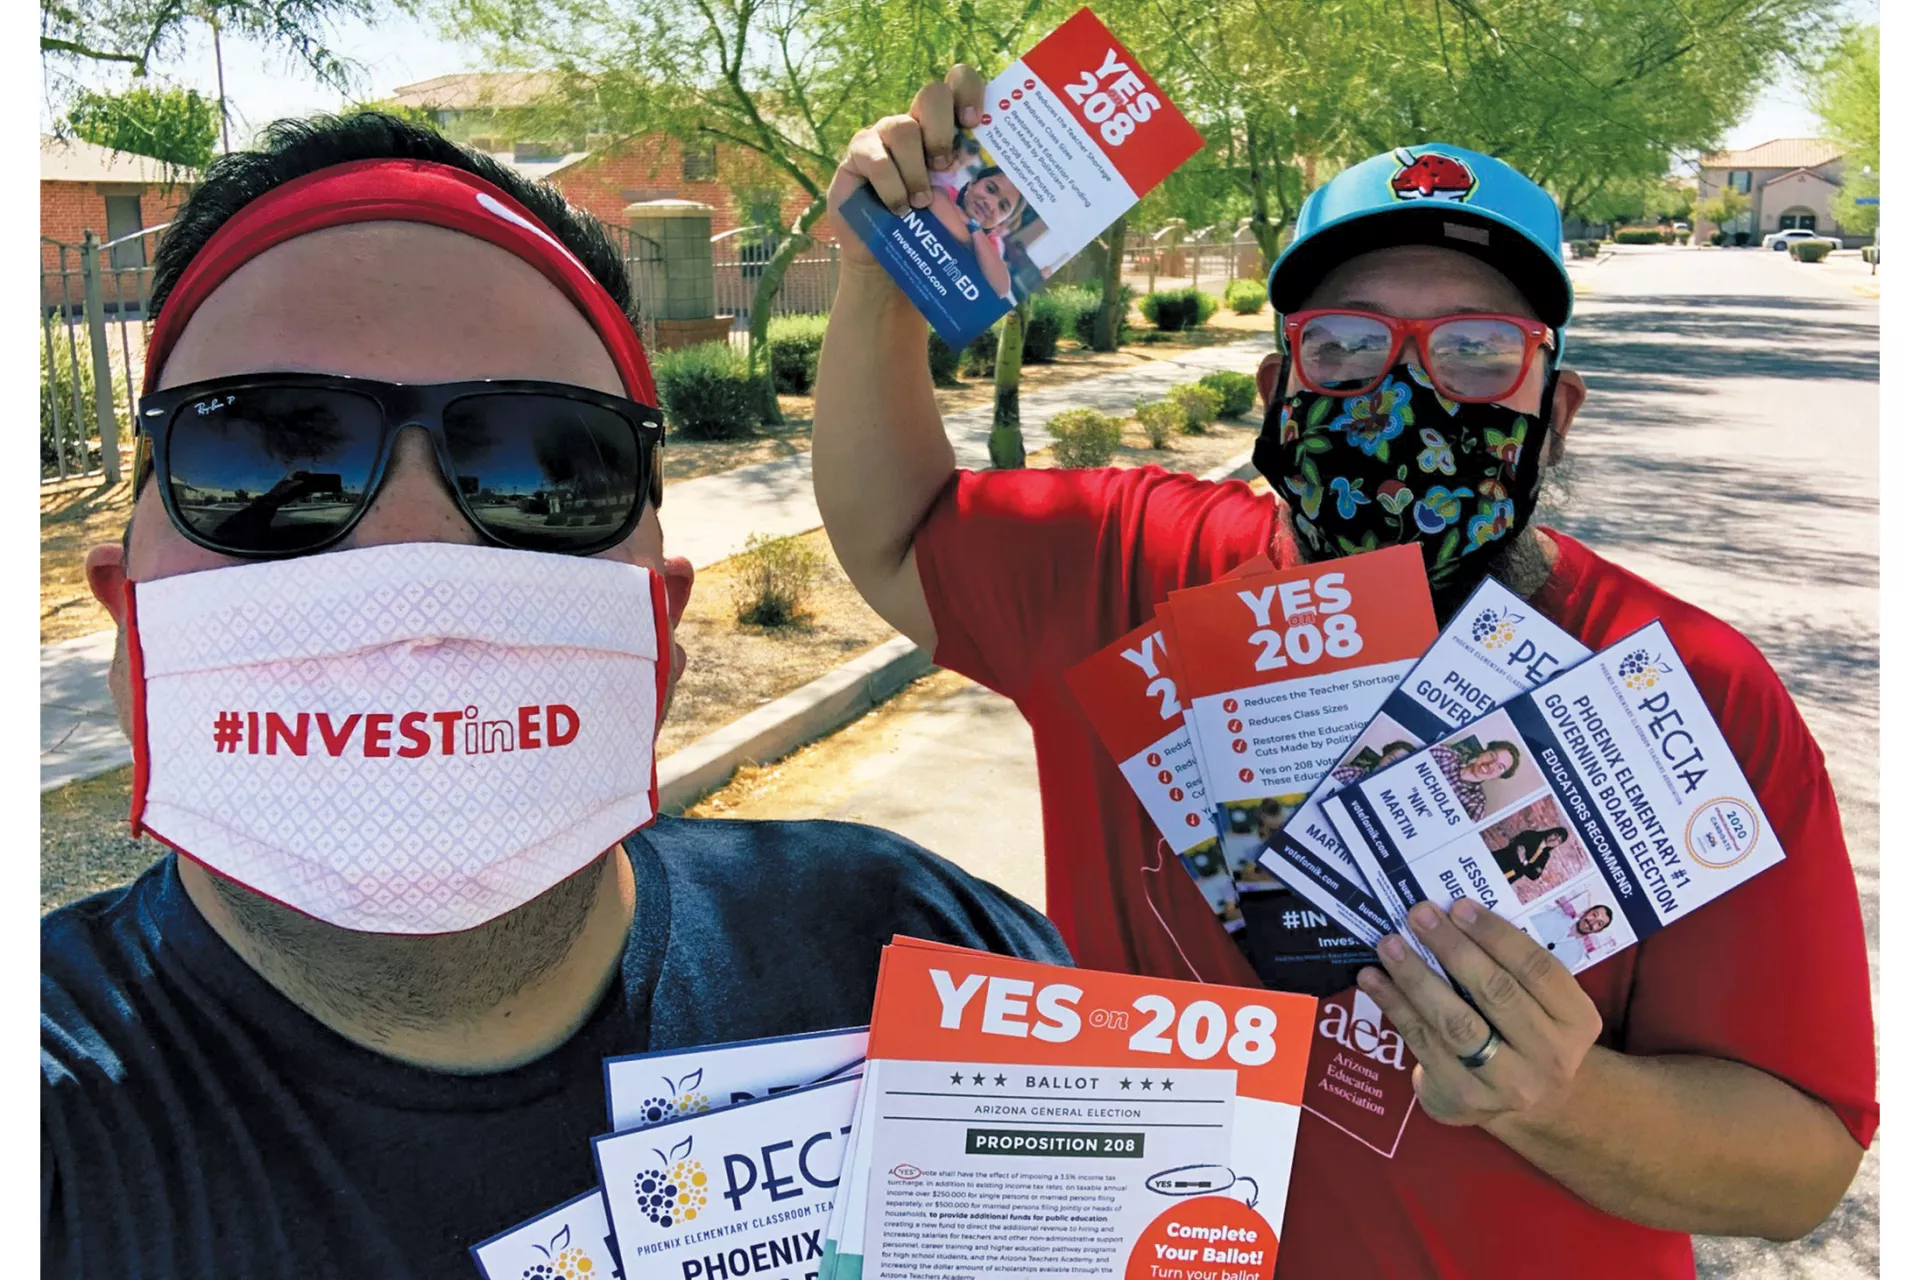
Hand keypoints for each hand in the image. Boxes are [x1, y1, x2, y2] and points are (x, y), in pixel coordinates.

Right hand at [827, 65, 986, 269]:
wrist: (883, 256)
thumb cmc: (927, 230)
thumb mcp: (958, 214)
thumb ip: (979, 204)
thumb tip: (1023, 226)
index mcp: (946, 127)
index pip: (959, 83)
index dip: (969, 90)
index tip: (974, 121)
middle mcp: (916, 122)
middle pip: (932, 94)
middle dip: (942, 129)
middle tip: (945, 166)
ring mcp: (883, 134)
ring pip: (903, 129)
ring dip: (916, 170)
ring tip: (921, 204)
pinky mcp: (858, 154)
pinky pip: (876, 158)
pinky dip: (891, 185)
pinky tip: (898, 209)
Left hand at [1358, 899, 1602, 1131]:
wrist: (1526, 1104)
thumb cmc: (1525, 1030)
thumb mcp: (1542, 1003)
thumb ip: (1511, 965)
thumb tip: (1451, 912)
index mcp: (1577, 1021)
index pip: (1538, 969)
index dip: (1497, 935)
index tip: (1459, 906)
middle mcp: (1550, 1057)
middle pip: (1496, 993)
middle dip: (1452, 948)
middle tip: (1419, 914)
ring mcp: (1507, 1084)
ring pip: (1455, 1022)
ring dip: (1416, 977)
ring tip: (1389, 944)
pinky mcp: (1462, 1098)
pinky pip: (1423, 1042)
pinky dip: (1395, 1006)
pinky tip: (1373, 979)